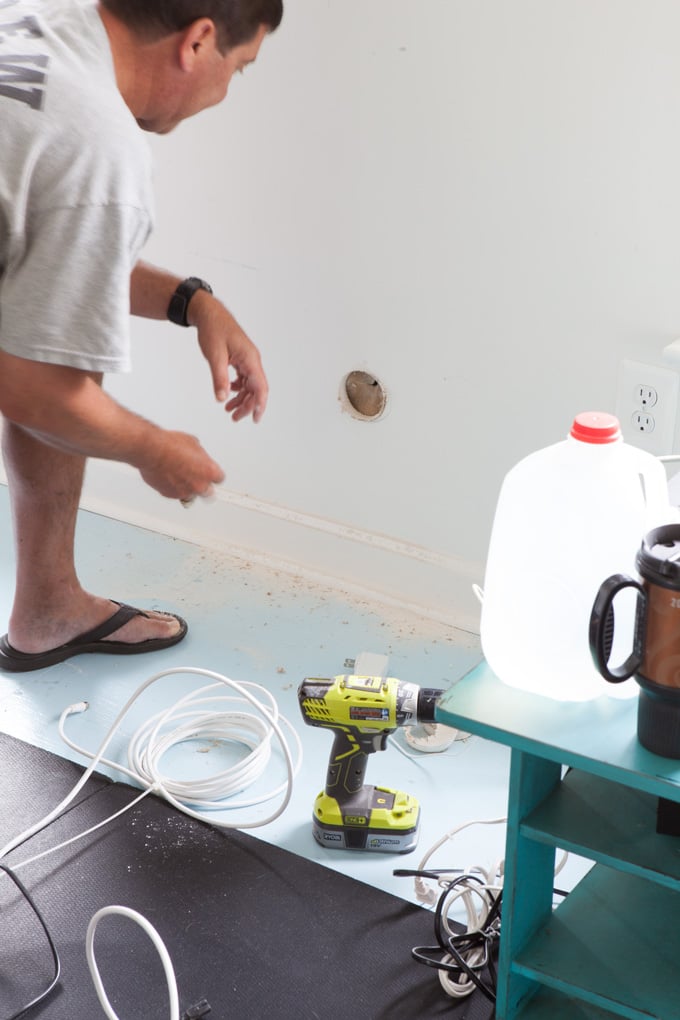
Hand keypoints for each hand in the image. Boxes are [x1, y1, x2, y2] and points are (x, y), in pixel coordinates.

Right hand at [137, 429, 224, 500]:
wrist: (152, 451)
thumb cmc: (171, 445)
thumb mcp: (193, 443)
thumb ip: (200, 455)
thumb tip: (198, 456)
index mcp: (210, 472)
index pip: (219, 478)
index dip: (213, 475)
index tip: (210, 473)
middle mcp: (199, 485)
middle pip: (208, 492)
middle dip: (203, 485)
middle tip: (196, 476)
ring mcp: (185, 492)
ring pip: (190, 494)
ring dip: (187, 486)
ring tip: (179, 473)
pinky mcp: (170, 495)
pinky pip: (176, 494)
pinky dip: (173, 487)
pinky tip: (169, 476)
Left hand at [189, 291, 268, 422]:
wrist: (208, 313)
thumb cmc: (213, 330)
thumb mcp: (214, 356)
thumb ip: (219, 378)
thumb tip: (221, 399)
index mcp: (250, 359)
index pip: (260, 387)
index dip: (259, 405)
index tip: (255, 419)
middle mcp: (252, 360)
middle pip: (256, 389)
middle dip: (247, 405)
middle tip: (234, 418)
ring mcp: (247, 359)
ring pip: (249, 384)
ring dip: (241, 398)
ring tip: (228, 409)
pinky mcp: (240, 358)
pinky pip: (243, 377)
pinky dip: (237, 388)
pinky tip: (227, 392)